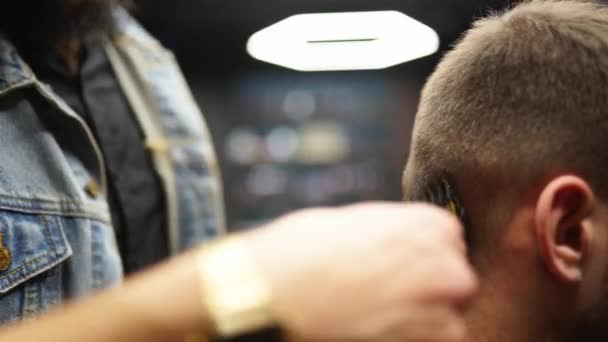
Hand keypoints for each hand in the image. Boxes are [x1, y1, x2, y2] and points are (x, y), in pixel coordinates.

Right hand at [242, 202, 476, 341]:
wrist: (276, 287)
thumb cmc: (302, 247)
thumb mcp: (351, 222)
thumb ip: (388, 232)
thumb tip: (394, 244)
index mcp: (423, 222)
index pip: (450, 238)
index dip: (428, 252)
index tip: (408, 263)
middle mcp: (438, 258)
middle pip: (457, 275)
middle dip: (434, 283)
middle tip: (398, 291)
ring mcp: (432, 299)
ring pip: (453, 308)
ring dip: (430, 311)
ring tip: (387, 311)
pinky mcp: (421, 335)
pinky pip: (443, 336)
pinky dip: (421, 334)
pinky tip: (386, 326)